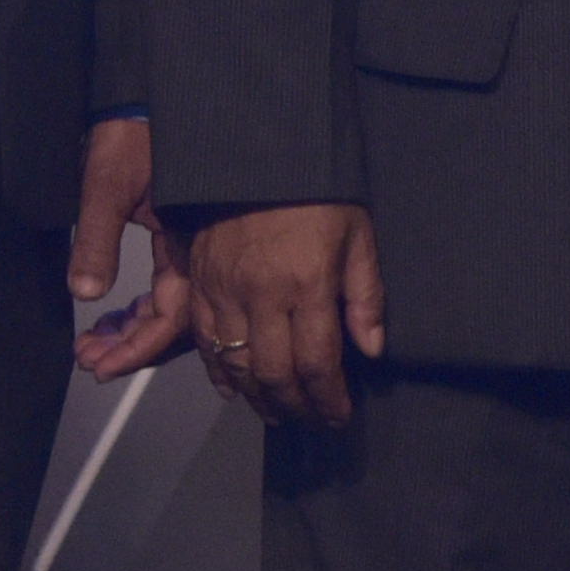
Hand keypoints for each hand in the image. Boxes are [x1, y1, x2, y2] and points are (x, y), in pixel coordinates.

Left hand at [66, 112, 185, 375]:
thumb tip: (84, 291)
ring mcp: (184, 244)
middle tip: (90, 359)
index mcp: (186, 239)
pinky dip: (135, 306)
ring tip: (91, 345)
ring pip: (164, 305)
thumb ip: (96, 239)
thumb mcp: (106, 183)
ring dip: (129, 329)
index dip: (138, 347)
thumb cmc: (131, 129)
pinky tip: (110, 316)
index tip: (104, 366)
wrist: (146, 92)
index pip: (171, 314)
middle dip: (129, 346)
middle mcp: (192, 248)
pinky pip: (162, 285)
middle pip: (171, 319)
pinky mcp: (174, 234)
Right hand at [189, 197, 387, 429]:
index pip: (318, 362)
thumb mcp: (358, 234)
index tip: (338, 415)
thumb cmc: (315, 190)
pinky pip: (204, 341)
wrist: (258, 150)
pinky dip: (219, 373)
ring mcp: (224, 289)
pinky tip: (235, 388)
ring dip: (258, 399)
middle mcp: (262, 294)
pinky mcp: (199, 281)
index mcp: (307, 283)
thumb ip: (365, 295)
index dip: (328, 398)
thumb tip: (371, 348)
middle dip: (296, 407)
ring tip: (277, 413)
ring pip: (237, 366)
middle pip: (275, 374)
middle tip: (310, 420)